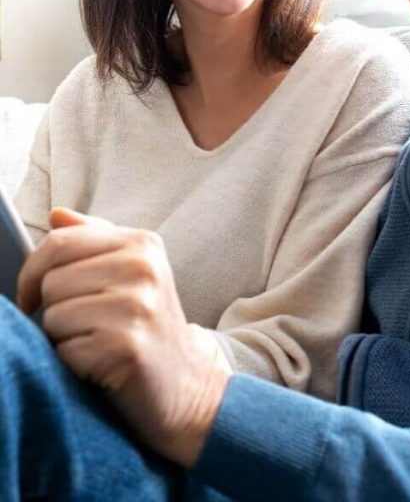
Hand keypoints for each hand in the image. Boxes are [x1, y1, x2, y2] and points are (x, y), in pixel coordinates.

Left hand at [17, 208, 231, 466]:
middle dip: (53, 309)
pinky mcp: (127, 347)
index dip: (32, 272)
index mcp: (141, 243)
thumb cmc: (146, 325)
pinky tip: (100, 365)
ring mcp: (138, 307)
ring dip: (62, 339)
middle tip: (83, 326)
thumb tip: (56, 215)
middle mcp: (143, 269)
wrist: (186, 385)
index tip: (34, 296)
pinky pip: (64, 350)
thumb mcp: (130, 271)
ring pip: (53, 316)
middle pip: (51, 281)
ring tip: (95, 343)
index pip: (58, 242)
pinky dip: (72, 364)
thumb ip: (92, 239)